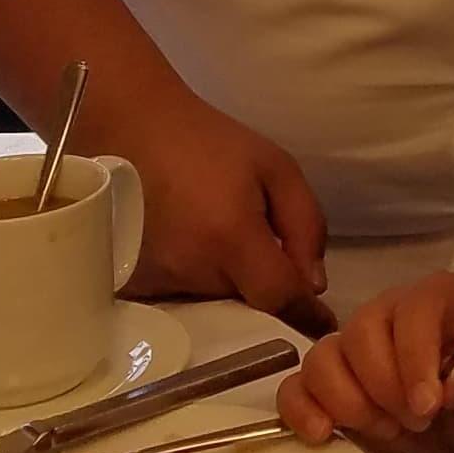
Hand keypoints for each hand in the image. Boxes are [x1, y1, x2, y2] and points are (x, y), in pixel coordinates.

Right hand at [115, 85, 332, 325]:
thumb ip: (306, 226)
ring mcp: (157, 282)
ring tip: (217, 238)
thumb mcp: (277, 168)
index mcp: (232, 238)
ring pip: (215, 305)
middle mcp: (192, 270)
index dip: (305, 315)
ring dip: (229, 284)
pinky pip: (181, 299)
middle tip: (260, 246)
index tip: (321, 323)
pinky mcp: (132, 286)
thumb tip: (313, 287)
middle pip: (248, 304)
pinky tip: (189, 247)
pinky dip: (195, 283)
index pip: (279, 300)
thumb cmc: (209, 144)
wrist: (132, 130)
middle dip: (263, 286)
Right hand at [280, 276, 453, 452]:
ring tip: (385, 430)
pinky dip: (300, 411)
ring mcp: (348, 345)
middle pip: (360, 334)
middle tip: (414, 422)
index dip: (415, 359)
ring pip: (321, 359)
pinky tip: (323, 434)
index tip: (428, 405)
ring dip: (349, 403)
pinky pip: (294, 387)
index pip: (414, 312)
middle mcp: (384, 312)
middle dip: (384, 388)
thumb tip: (446, 388)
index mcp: (434, 298)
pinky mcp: (323, 382)